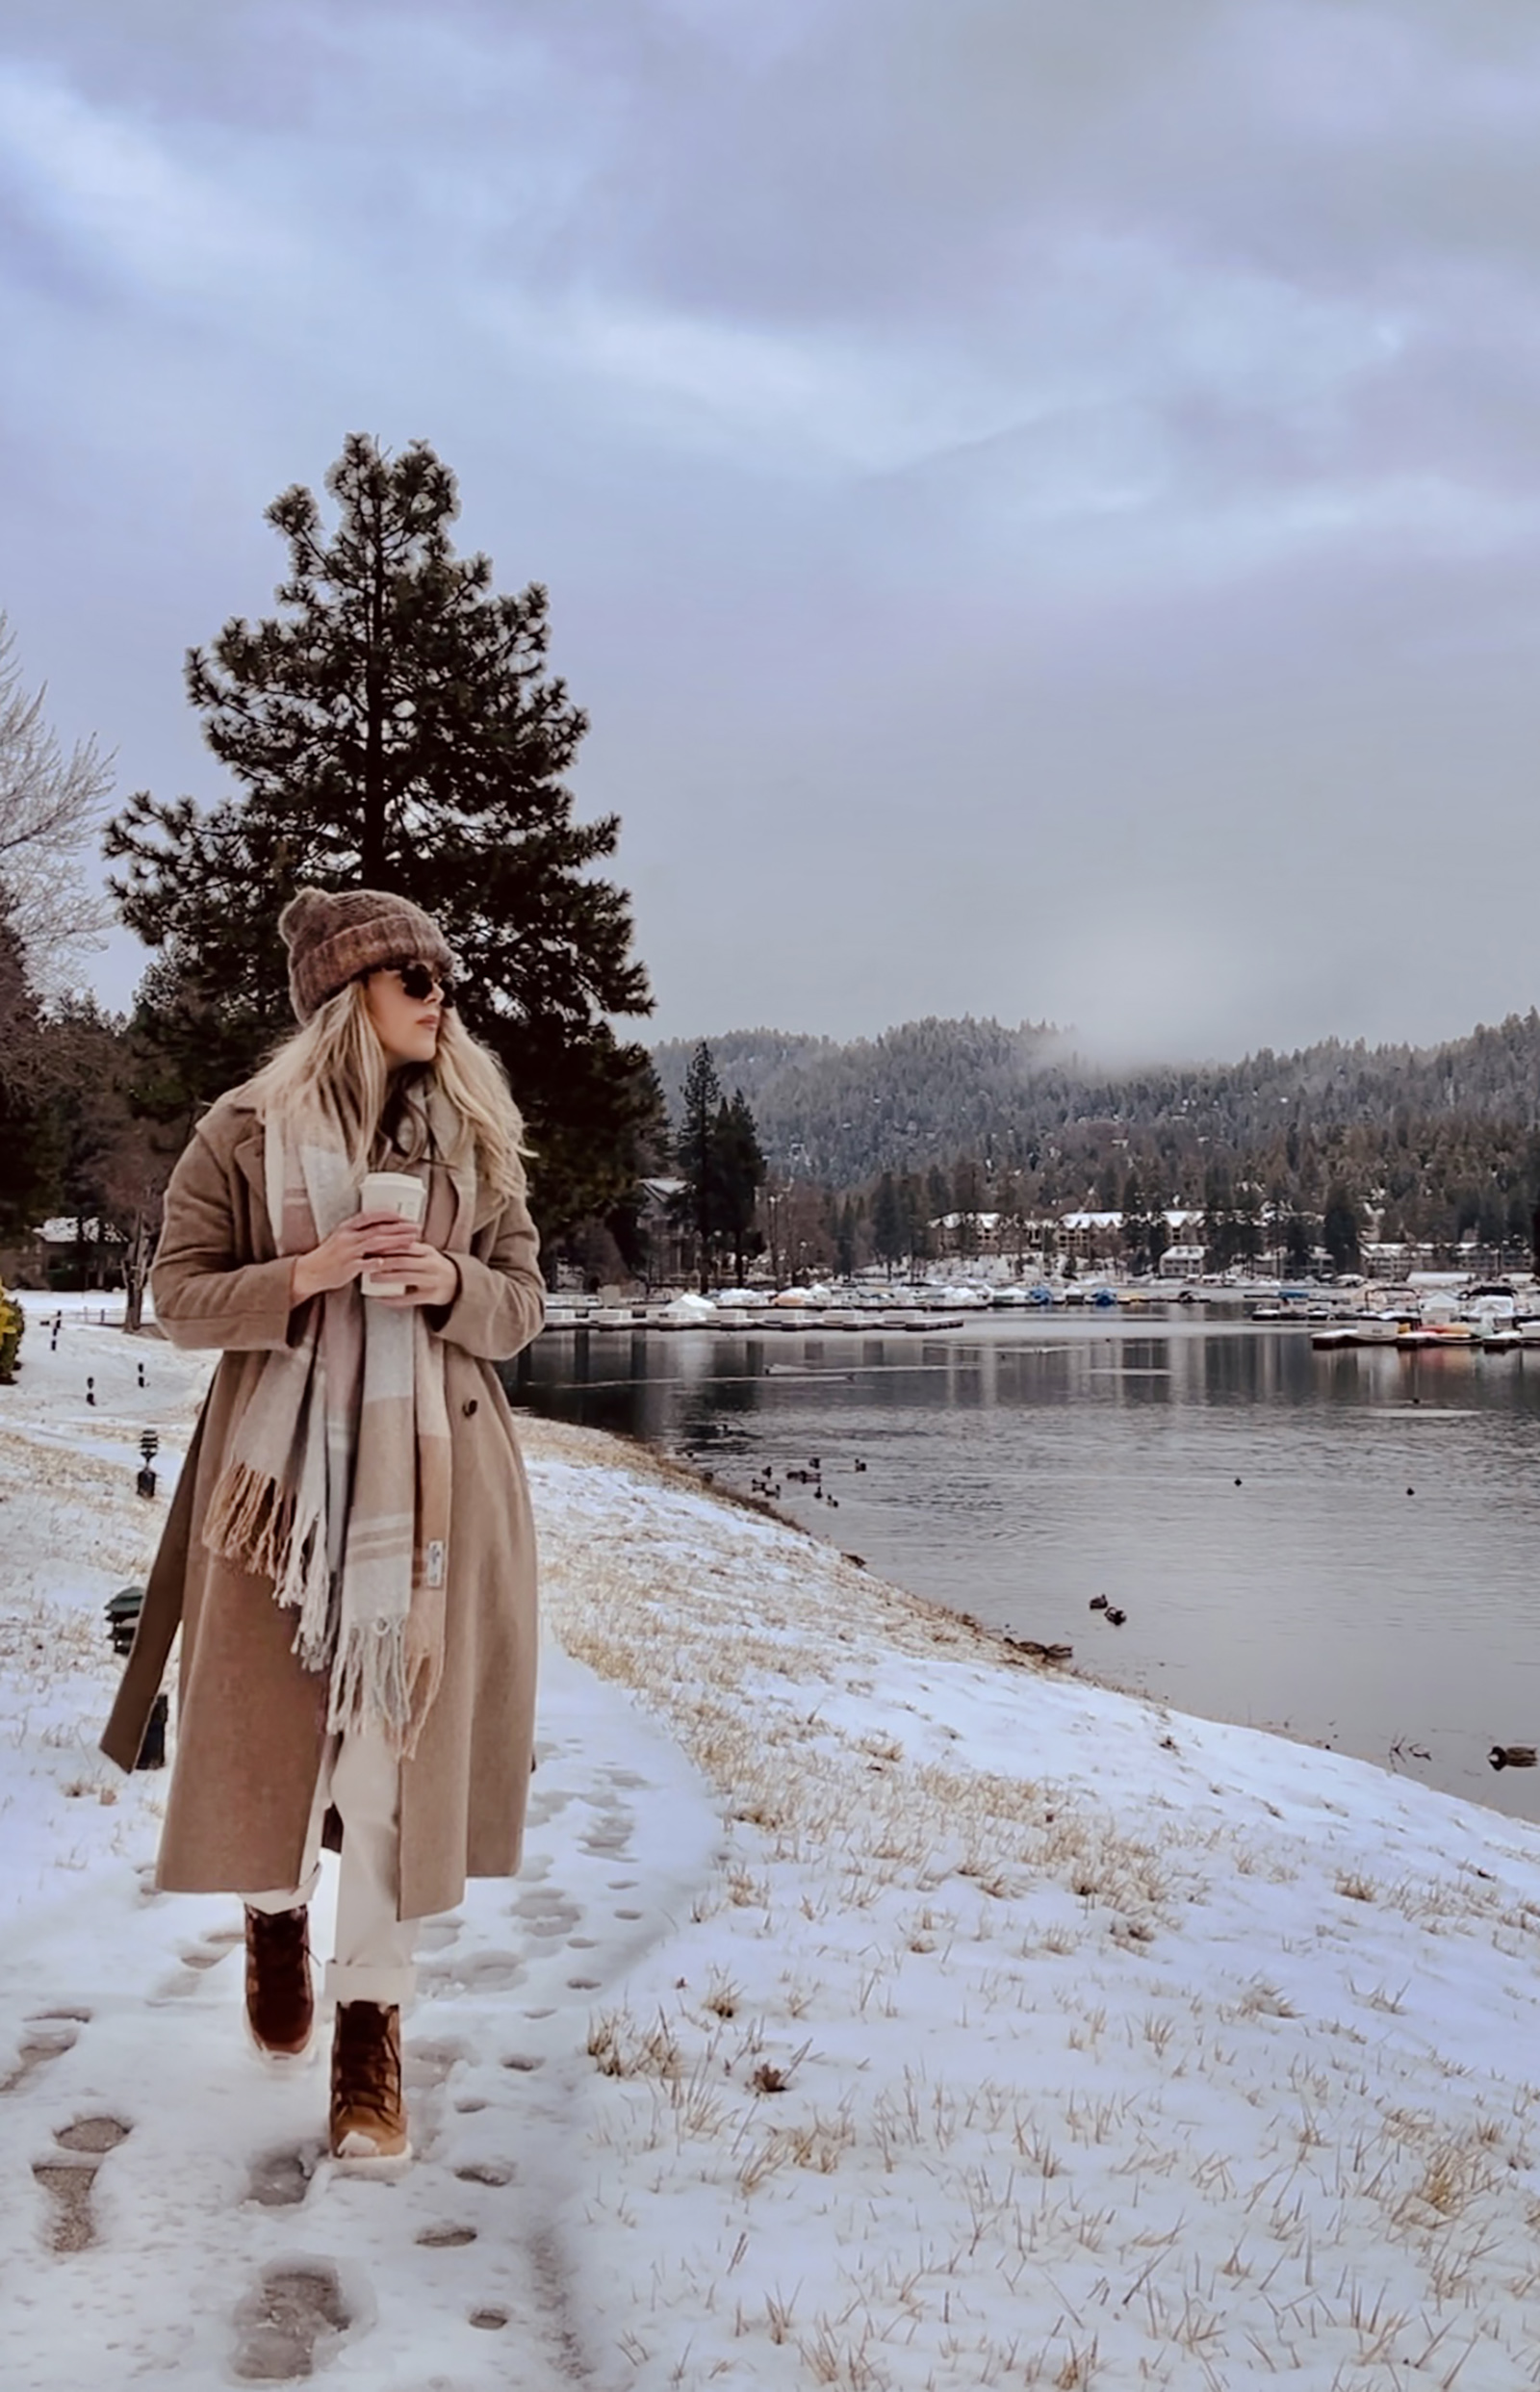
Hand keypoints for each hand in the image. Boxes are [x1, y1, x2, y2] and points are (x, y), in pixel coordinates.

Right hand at [290, 1211, 423, 1305]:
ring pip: (375, 1243)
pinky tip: (386, 1262)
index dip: (388, 1215)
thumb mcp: (341, 1238)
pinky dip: (375, 1262)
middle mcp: (349, 1237)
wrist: (310, 1272)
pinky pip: (364, 1264)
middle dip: (399, 1227)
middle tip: (415, 1227)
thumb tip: (380, 1230)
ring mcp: (348, 1252)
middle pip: (378, 1229)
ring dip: (395, 1241)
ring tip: (411, 1240)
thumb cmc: (328, 1256)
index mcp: (347, 1228)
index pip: (370, 1216)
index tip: (402, 1216)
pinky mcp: (348, 1267)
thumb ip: (359, 1234)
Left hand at [359, 1241, 459, 1309]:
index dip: (388, 1246)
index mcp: (428, 1251)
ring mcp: (432, 1281)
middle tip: (367, 1262)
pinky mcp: (431, 1296)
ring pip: (405, 1278)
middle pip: (404, 1261)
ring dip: (386, 1278)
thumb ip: (407, 1248)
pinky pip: (408, 1299)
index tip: (372, 1246)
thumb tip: (380, 1242)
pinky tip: (379, 1298)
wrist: (457, 1282)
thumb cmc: (433, 1265)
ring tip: (371, 1278)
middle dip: (384, 1262)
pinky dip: (392, 1299)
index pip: (406, 1245)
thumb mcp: (425, 1252)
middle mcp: (431, 1264)